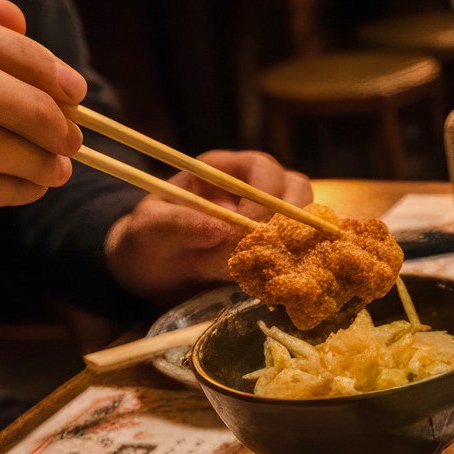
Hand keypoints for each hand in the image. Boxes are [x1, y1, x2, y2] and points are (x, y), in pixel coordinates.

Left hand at [103, 150, 312, 303]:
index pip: (262, 169)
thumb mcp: (147, 231)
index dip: (264, 197)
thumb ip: (176, 225)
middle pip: (297, 190)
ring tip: (263, 272)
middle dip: (286, 223)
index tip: (247, 232)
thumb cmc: (146, 243)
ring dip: (294, 246)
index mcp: (222, 172)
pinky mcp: (277, 251)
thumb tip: (221, 230)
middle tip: (262, 255)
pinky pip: (303, 251)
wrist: (150, 275)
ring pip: (307, 221)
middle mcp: (253, 190)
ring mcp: (269, 220)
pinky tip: (273, 283)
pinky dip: (297, 265)